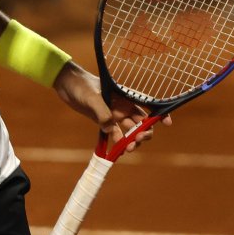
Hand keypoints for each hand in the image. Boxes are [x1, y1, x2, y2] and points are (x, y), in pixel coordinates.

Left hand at [52, 62, 170, 153]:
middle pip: (141, 122)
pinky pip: (114, 134)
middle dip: (144, 133)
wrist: (66, 84)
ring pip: (129, 130)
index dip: (159, 114)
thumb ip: (102, 113)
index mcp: (125, 96)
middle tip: (137, 141)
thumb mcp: (92, 97)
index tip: (167, 123)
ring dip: (131, 140)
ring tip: (127, 149)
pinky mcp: (102, 121)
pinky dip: (117, 142)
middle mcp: (122, 106)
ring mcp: (113, 114)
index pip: (147, 104)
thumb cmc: (81, 84)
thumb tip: (110, 129)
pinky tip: (117, 151)